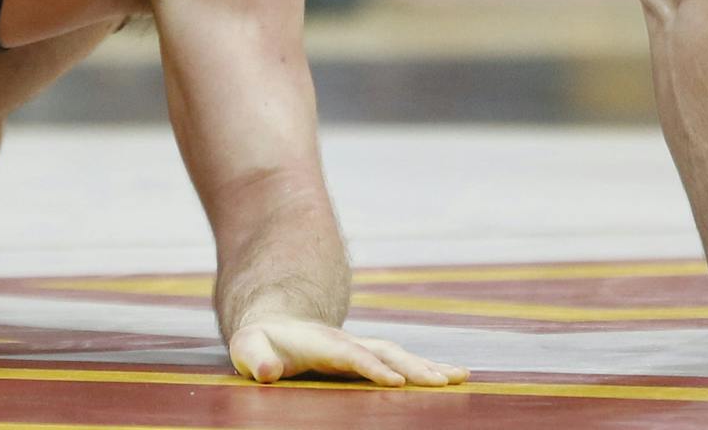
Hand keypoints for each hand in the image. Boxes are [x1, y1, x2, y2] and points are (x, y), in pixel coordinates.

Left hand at [230, 317, 468, 386]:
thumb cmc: (260, 344)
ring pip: (398, 354)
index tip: (395, 381)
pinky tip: (451, 377)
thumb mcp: (248, 349)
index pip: (349, 354)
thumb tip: (266, 370)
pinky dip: (426, 369)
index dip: (371, 366)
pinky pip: (401, 362)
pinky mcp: (367, 357)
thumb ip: (255, 357)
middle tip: (443, 381)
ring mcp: (359, 348)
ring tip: (459, 377)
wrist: (274, 326)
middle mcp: (346, 342)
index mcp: (320, 343)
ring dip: (427, 366)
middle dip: (412, 366)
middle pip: (384, 351)